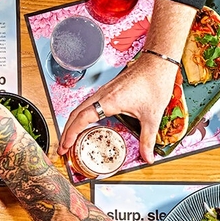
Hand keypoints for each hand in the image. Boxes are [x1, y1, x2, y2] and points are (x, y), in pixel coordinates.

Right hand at [58, 0, 194, 162]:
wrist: (157, 63)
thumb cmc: (154, 83)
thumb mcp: (152, 116)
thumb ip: (148, 139)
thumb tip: (148, 157)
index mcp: (108, 101)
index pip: (81, 120)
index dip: (70, 134)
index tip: (65, 147)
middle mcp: (101, 95)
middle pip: (74, 114)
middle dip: (66, 132)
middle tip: (62, 148)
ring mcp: (103, 91)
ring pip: (79, 108)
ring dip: (71, 123)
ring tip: (69, 139)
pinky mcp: (107, 90)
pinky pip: (87, 104)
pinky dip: (80, 116)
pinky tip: (84, 124)